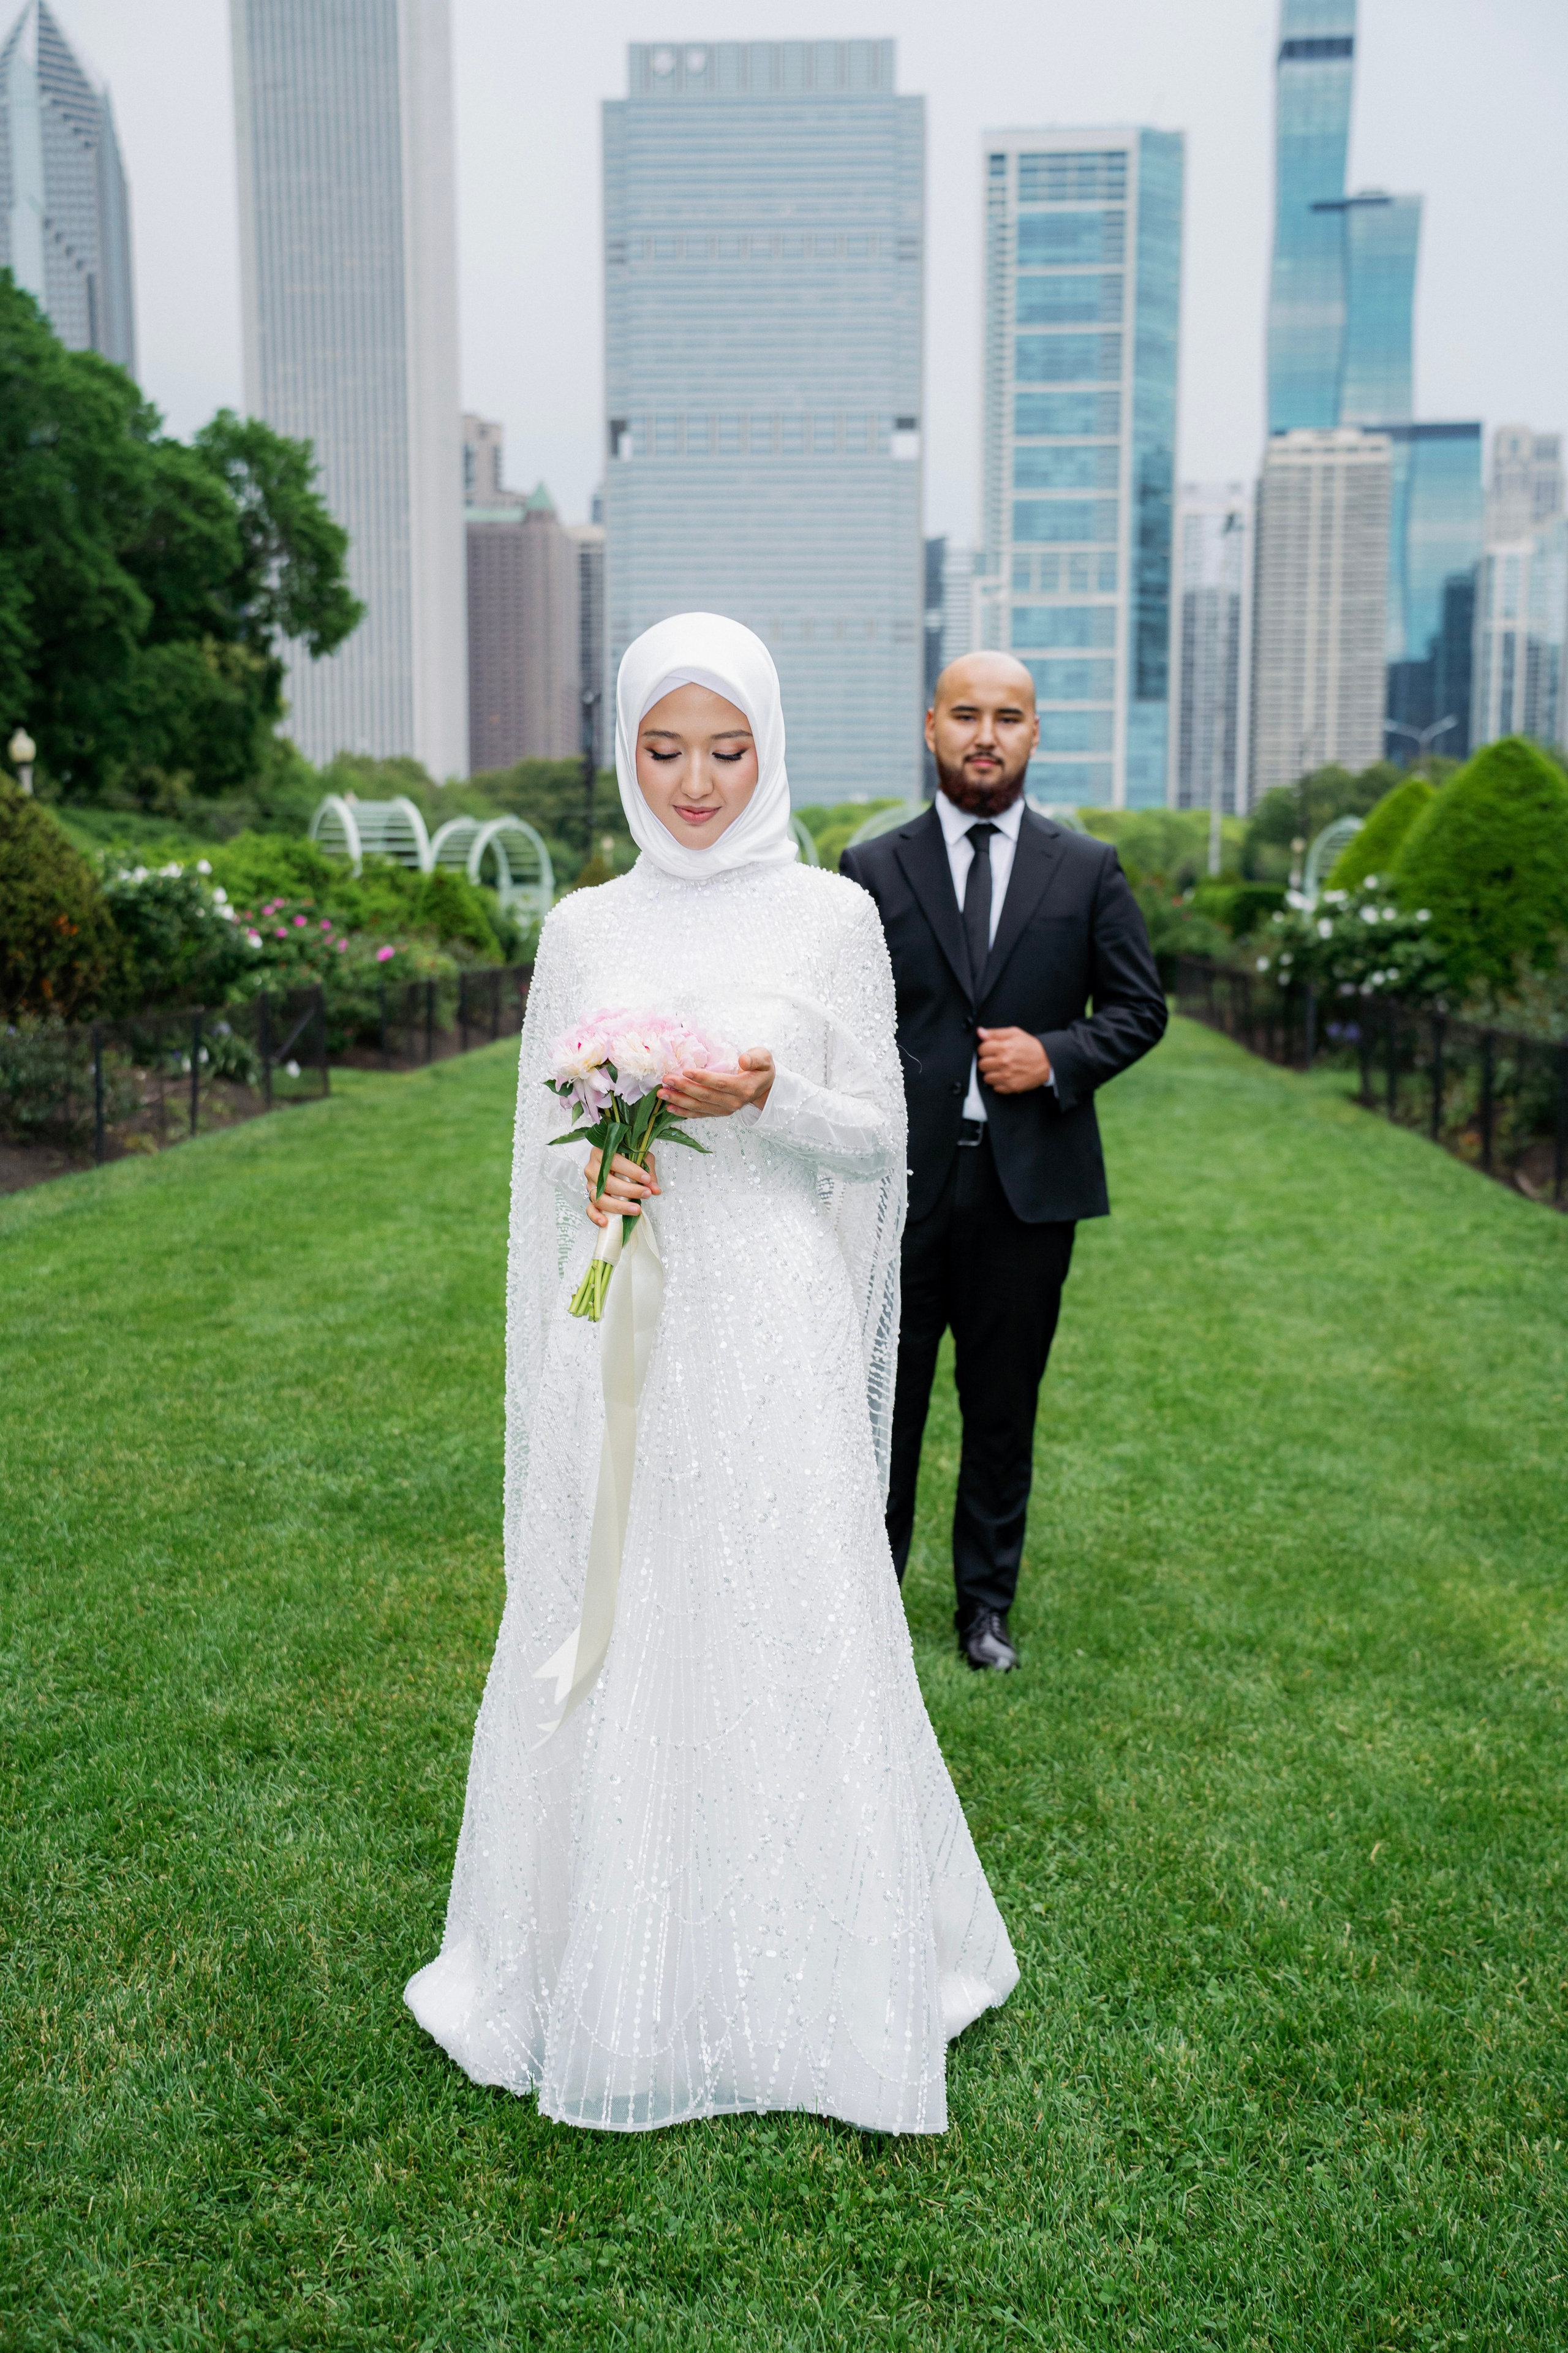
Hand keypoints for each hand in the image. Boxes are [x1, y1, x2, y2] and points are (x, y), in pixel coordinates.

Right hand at [584, 1147, 657, 1227]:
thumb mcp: (641, 1157)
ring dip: (620, 1206)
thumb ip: (648, 1171)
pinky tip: (605, 1222)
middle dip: (629, 1190)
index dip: (631, 1171)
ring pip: (600, 1198)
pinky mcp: (590, 1198)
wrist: (617, 1159)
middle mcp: (592, 1168)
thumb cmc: (629, 1157)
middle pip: (608, 1183)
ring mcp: (590, 1184)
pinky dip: (596, 1217)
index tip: (646, 1179)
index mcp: (601, 1152)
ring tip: (637, 1209)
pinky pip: (590, 1209)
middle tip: (646, 1194)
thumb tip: (655, 1190)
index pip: (614, 1162)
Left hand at [658, 1048, 774, 1118]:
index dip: (703, 1078)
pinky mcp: (718, 1113)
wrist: (764, 1087)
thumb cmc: (761, 1069)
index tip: (686, 1070)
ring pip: (699, 1107)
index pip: (720, 1083)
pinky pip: (699, 1114)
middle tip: (666, 1079)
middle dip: (684, 1088)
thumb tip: (742, 1060)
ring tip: (662, 1093)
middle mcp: (734, 1102)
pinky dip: (684, 1112)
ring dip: (679, 1101)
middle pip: (705, 1096)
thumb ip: (755, 1058)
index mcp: (743, 1088)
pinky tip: (670, 1108)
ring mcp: (725, 1110)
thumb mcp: (764, 1058)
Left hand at [976, 1027, 1051, 1094]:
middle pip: (982, 1065)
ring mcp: (1007, 1076)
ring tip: (1000, 1069)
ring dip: (992, 1074)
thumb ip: (995, 1033)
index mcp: (1004, 1048)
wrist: (1048, 1062)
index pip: (981, 1050)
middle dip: (987, 1061)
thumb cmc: (1032, 1047)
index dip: (985, 1049)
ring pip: (986, 1078)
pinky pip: (995, 1088)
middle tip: (995, 1060)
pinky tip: (1005, 1077)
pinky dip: (999, 1083)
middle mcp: (1004, 1062)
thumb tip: (981, 1032)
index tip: (991, 1050)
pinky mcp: (1011, 1087)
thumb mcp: (1015, 1033)